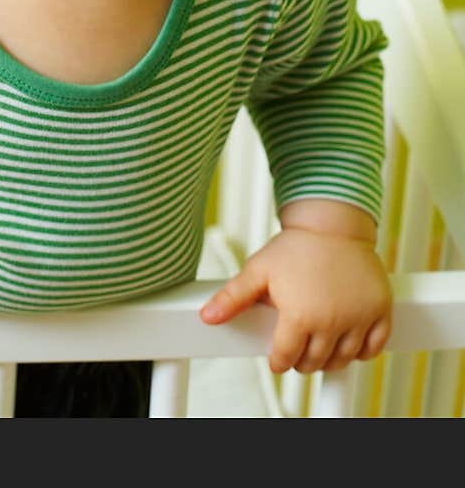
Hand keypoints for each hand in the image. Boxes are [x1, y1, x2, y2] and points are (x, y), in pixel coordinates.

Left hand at [198, 227, 391, 373]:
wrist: (332, 224)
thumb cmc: (294, 247)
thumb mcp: (259, 269)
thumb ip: (233, 297)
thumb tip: (207, 317)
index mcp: (300, 315)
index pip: (286, 358)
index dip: (278, 360)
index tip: (277, 356)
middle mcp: (332, 321)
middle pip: (314, 362)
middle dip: (302, 359)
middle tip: (297, 346)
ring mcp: (359, 317)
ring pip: (343, 359)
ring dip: (330, 358)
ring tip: (319, 343)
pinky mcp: (380, 310)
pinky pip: (374, 347)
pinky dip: (362, 351)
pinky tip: (347, 340)